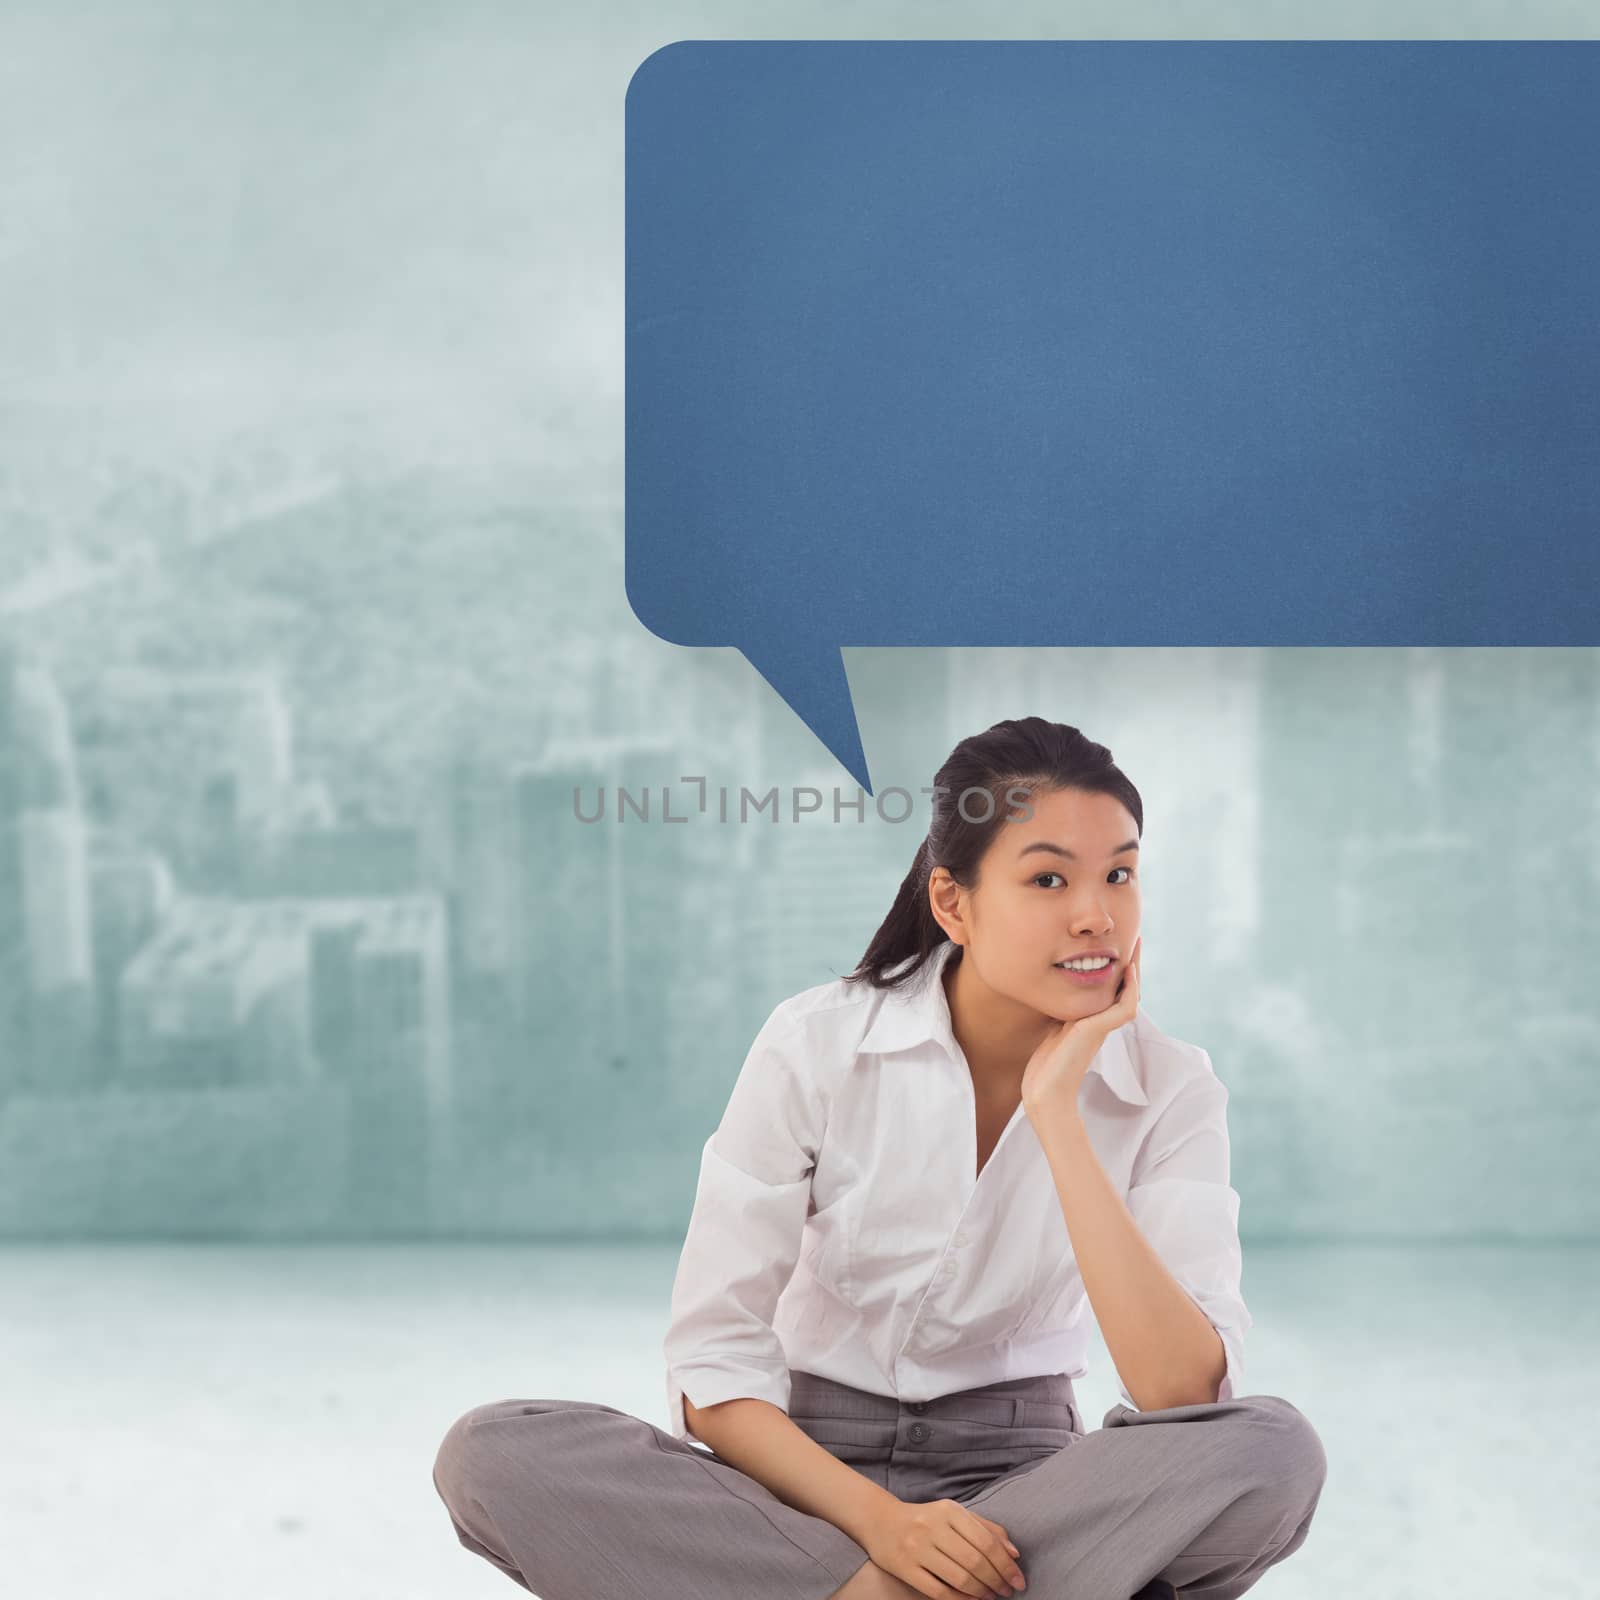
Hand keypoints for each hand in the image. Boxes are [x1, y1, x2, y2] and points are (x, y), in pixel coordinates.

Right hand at [860, 1496, 1026, 1597]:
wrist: (880, 1521)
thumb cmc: (926, 1519)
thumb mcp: (954, 1514)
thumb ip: (986, 1528)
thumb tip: (1014, 1554)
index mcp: (949, 1510)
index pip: (986, 1541)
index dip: (1006, 1565)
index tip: (1018, 1580)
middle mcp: (933, 1527)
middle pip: (975, 1561)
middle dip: (997, 1581)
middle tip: (1007, 1592)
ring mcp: (917, 1548)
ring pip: (960, 1578)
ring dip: (982, 1592)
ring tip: (991, 1596)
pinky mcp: (905, 1568)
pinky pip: (939, 1591)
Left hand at [1019, 934, 1141, 1119]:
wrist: (1044, 1092)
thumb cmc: (1045, 1069)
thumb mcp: (1052, 1030)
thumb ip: (1061, 1014)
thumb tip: (1056, 994)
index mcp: (1090, 1023)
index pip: (1111, 992)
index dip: (1118, 972)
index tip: (1119, 950)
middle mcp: (1100, 1023)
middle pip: (1124, 989)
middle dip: (1130, 964)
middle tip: (1136, 940)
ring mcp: (1101, 1027)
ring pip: (1129, 994)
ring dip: (1135, 970)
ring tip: (1136, 945)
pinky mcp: (1098, 1030)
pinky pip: (1125, 1006)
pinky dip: (1129, 988)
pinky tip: (1128, 969)